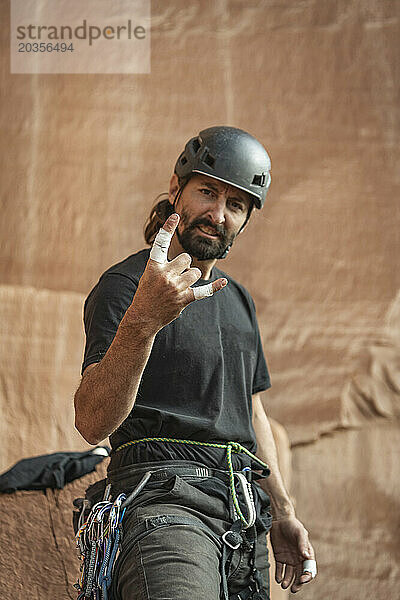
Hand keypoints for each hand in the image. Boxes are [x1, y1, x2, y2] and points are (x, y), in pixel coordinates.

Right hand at [129, 213, 227, 332]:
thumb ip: (164, 264)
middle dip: (184, 265)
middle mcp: (165, 275)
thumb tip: (187, 261)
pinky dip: (214, 287)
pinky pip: (203, 291)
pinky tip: (223, 282)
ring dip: (190, 277)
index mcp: (153, 266)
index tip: (175, 216)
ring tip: (179, 286)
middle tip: (173, 277)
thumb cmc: (147, 293)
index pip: (161, 244)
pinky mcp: (184, 299)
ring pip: (195, 272)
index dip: (168, 229)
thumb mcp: (149, 274)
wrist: (143, 316)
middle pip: (186, 259)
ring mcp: (175, 288)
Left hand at [270, 515, 316, 592]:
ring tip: (284, 585)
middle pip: (299, 574)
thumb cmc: (292, 525)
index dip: (307, 576)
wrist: (279, 519)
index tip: (302, 579)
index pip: (308, 568)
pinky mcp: (280, 557)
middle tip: (294, 589)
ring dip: (288, 581)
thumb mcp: (300, 533)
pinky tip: (278, 579)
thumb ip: (303, 544)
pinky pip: (280, 569)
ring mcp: (289, 559)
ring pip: (290, 574)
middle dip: (298, 583)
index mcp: (306, 554)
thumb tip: (306, 556)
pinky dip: (279, 575)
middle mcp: (298, 558)